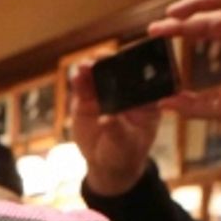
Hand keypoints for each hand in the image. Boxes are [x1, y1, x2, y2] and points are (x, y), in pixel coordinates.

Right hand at [70, 62, 160, 196]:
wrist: (106, 163)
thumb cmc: (125, 152)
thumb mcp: (125, 143)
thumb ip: (116, 130)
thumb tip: (106, 119)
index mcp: (144, 98)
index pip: (141, 77)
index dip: (135, 65)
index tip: (127, 58)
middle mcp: (124, 91)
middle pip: (118, 70)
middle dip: (109, 61)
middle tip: (101, 58)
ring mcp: (104, 94)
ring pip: (98, 75)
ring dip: (91, 68)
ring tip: (84, 66)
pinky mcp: (86, 101)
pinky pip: (82, 88)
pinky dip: (78, 81)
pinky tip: (76, 77)